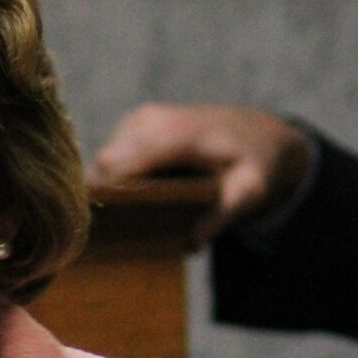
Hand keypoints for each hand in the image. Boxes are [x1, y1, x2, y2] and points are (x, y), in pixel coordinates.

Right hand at [90, 102, 310, 244]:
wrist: (255, 132)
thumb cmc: (253, 162)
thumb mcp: (252, 189)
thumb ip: (226, 212)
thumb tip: (195, 237)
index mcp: (176, 134)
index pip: (119, 166)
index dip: (108, 197)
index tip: (108, 229)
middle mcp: (149, 121)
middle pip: (103, 167)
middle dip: (108, 198)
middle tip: (122, 232)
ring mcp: (137, 120)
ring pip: (101, 164)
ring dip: (111, 190)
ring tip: (132, 218)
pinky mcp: (132, 126)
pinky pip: (110, 159)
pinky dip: (116, 180)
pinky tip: (135, 199)